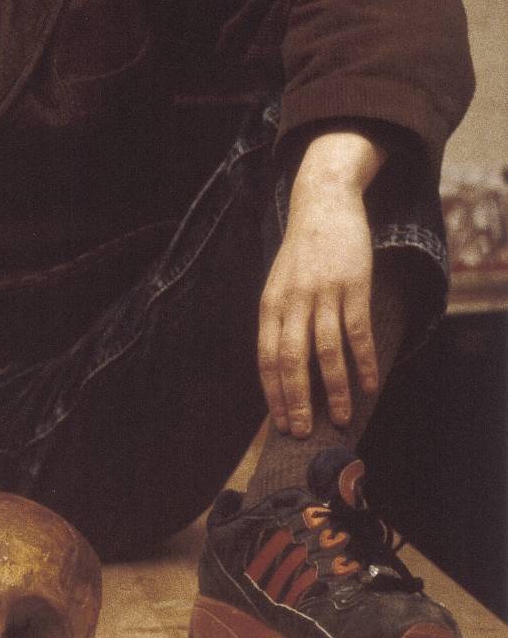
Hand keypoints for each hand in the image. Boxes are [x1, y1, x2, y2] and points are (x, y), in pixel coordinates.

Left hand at [257, 131, 385, 435]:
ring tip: (343, 418)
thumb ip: (280, 323)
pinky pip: (358, 331)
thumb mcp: (279, 286)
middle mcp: (292, 301)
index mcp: (270, 305)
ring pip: (326, 351)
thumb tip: (281, 371)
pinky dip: (363, 361)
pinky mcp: (353, 285)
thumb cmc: (301, 254)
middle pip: (291, 360)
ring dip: (334, 389)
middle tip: (303, 434)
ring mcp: (323, 293)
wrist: (323, 204)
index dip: (273, 393)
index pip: (266, 358)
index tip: (279, 424)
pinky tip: (370, 384)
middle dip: (297, 401)